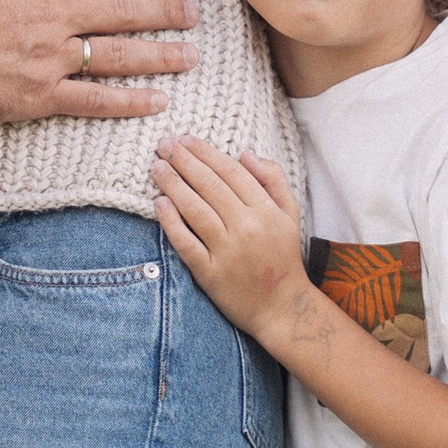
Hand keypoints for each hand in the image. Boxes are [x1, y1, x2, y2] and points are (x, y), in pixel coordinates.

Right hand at [0, 0, 195, 124]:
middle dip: (163, 11)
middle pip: (122, 12)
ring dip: (159, 55)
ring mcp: (49, 58)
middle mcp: (53, 18)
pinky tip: (157, 100)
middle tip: (193, 14)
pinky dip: (128, 101)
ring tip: (190, 55)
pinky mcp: (37, 96)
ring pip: (118, 55)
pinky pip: (93, 100)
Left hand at [152, 138, 308, 343]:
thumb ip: (273, 180)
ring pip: (196, 210)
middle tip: (163, 145)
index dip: (205, 153)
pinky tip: (158, 203)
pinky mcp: (211, 273)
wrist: (282, 307)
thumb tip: (245, 154)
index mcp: (265, 210)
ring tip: (157, 167)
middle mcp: (247, 227)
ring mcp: (228, 251)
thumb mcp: (290, 214)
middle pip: (210, 186)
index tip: (185, 140)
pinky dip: (171, 222)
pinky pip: (187, 243)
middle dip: (184, 162)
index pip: (230, 172)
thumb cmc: (283, 256)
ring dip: (173, 185)